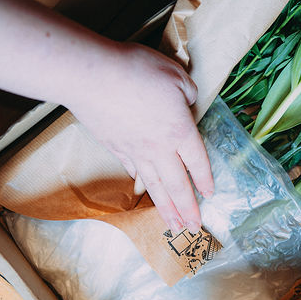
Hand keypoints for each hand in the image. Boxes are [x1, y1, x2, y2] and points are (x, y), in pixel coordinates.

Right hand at [66, 42, 213, 231]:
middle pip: (177, 185)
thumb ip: (190, 92)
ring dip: (165, 208)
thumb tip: (189, 102)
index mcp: (179, 131)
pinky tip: (143, 189)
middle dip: (187, 209)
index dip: (204, 179)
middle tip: (193, 229)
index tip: (210, 195)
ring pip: (154, 185)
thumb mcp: (176, 74)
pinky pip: (131, 170)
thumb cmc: (137, 71)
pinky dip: (140, 183)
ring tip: (172, 225)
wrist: (90, 75)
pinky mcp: (113, 145)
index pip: (197, 161)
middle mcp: (158, 148)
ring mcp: (133, 150)